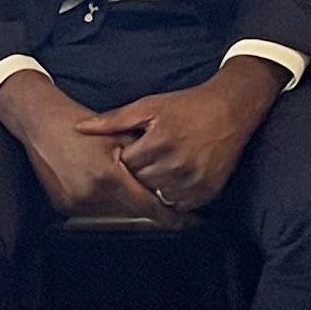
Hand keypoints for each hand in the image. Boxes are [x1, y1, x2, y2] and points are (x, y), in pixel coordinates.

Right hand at [0, 72, 175, 226]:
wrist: (39, 123)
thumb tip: (168, 179)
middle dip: (144, 205)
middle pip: (130, 211)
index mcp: (108, 176)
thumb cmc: (78, 124)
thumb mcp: (118, 136)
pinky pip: (92, 211)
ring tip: (120, 183)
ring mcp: (74, 202)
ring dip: (123, 204)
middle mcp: (90, 194)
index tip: (184, 221)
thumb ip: (143, 160)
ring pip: (112, 213)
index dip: (167, 216)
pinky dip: (103, 201)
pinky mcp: (62, 205)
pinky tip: (100, 183)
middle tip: (160, 200)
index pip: (145, 206)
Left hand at [102, 59, 283, 215]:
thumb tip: (80, 127)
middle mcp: (177, 163)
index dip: (124, 159)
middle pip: (141, 183)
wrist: (230, 110)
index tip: (128, 152)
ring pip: (159, 196)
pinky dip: (174, 195)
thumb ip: (113, 120)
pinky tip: (175, 177)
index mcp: (158, 141)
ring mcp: (194, 179)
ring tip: (160, 168)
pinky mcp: (208, 190)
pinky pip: (180, 203)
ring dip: (155, 186)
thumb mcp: (148, 106)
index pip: (126, 165)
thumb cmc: (186, 106)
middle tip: (143, 162)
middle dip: (138, 174)